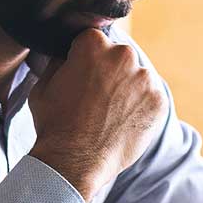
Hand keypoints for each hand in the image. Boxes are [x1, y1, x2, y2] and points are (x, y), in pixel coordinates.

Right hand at [28, 29, 167, 201]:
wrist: (74, 161)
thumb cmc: (55, 123)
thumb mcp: (44, 84)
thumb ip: (60, 61)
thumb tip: (68, 54)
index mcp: (93, 43)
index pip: (93, 41)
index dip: (86, 60)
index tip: (82, 77)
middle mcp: (122, 54)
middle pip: (118, 57)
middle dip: (110, 72)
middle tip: (96, 98)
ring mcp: (144, 77)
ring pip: (136, 77)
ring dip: (127, 89)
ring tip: (109, 114)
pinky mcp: (158, 101)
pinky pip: (150, 98)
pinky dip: (140, 108)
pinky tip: (122, 123)